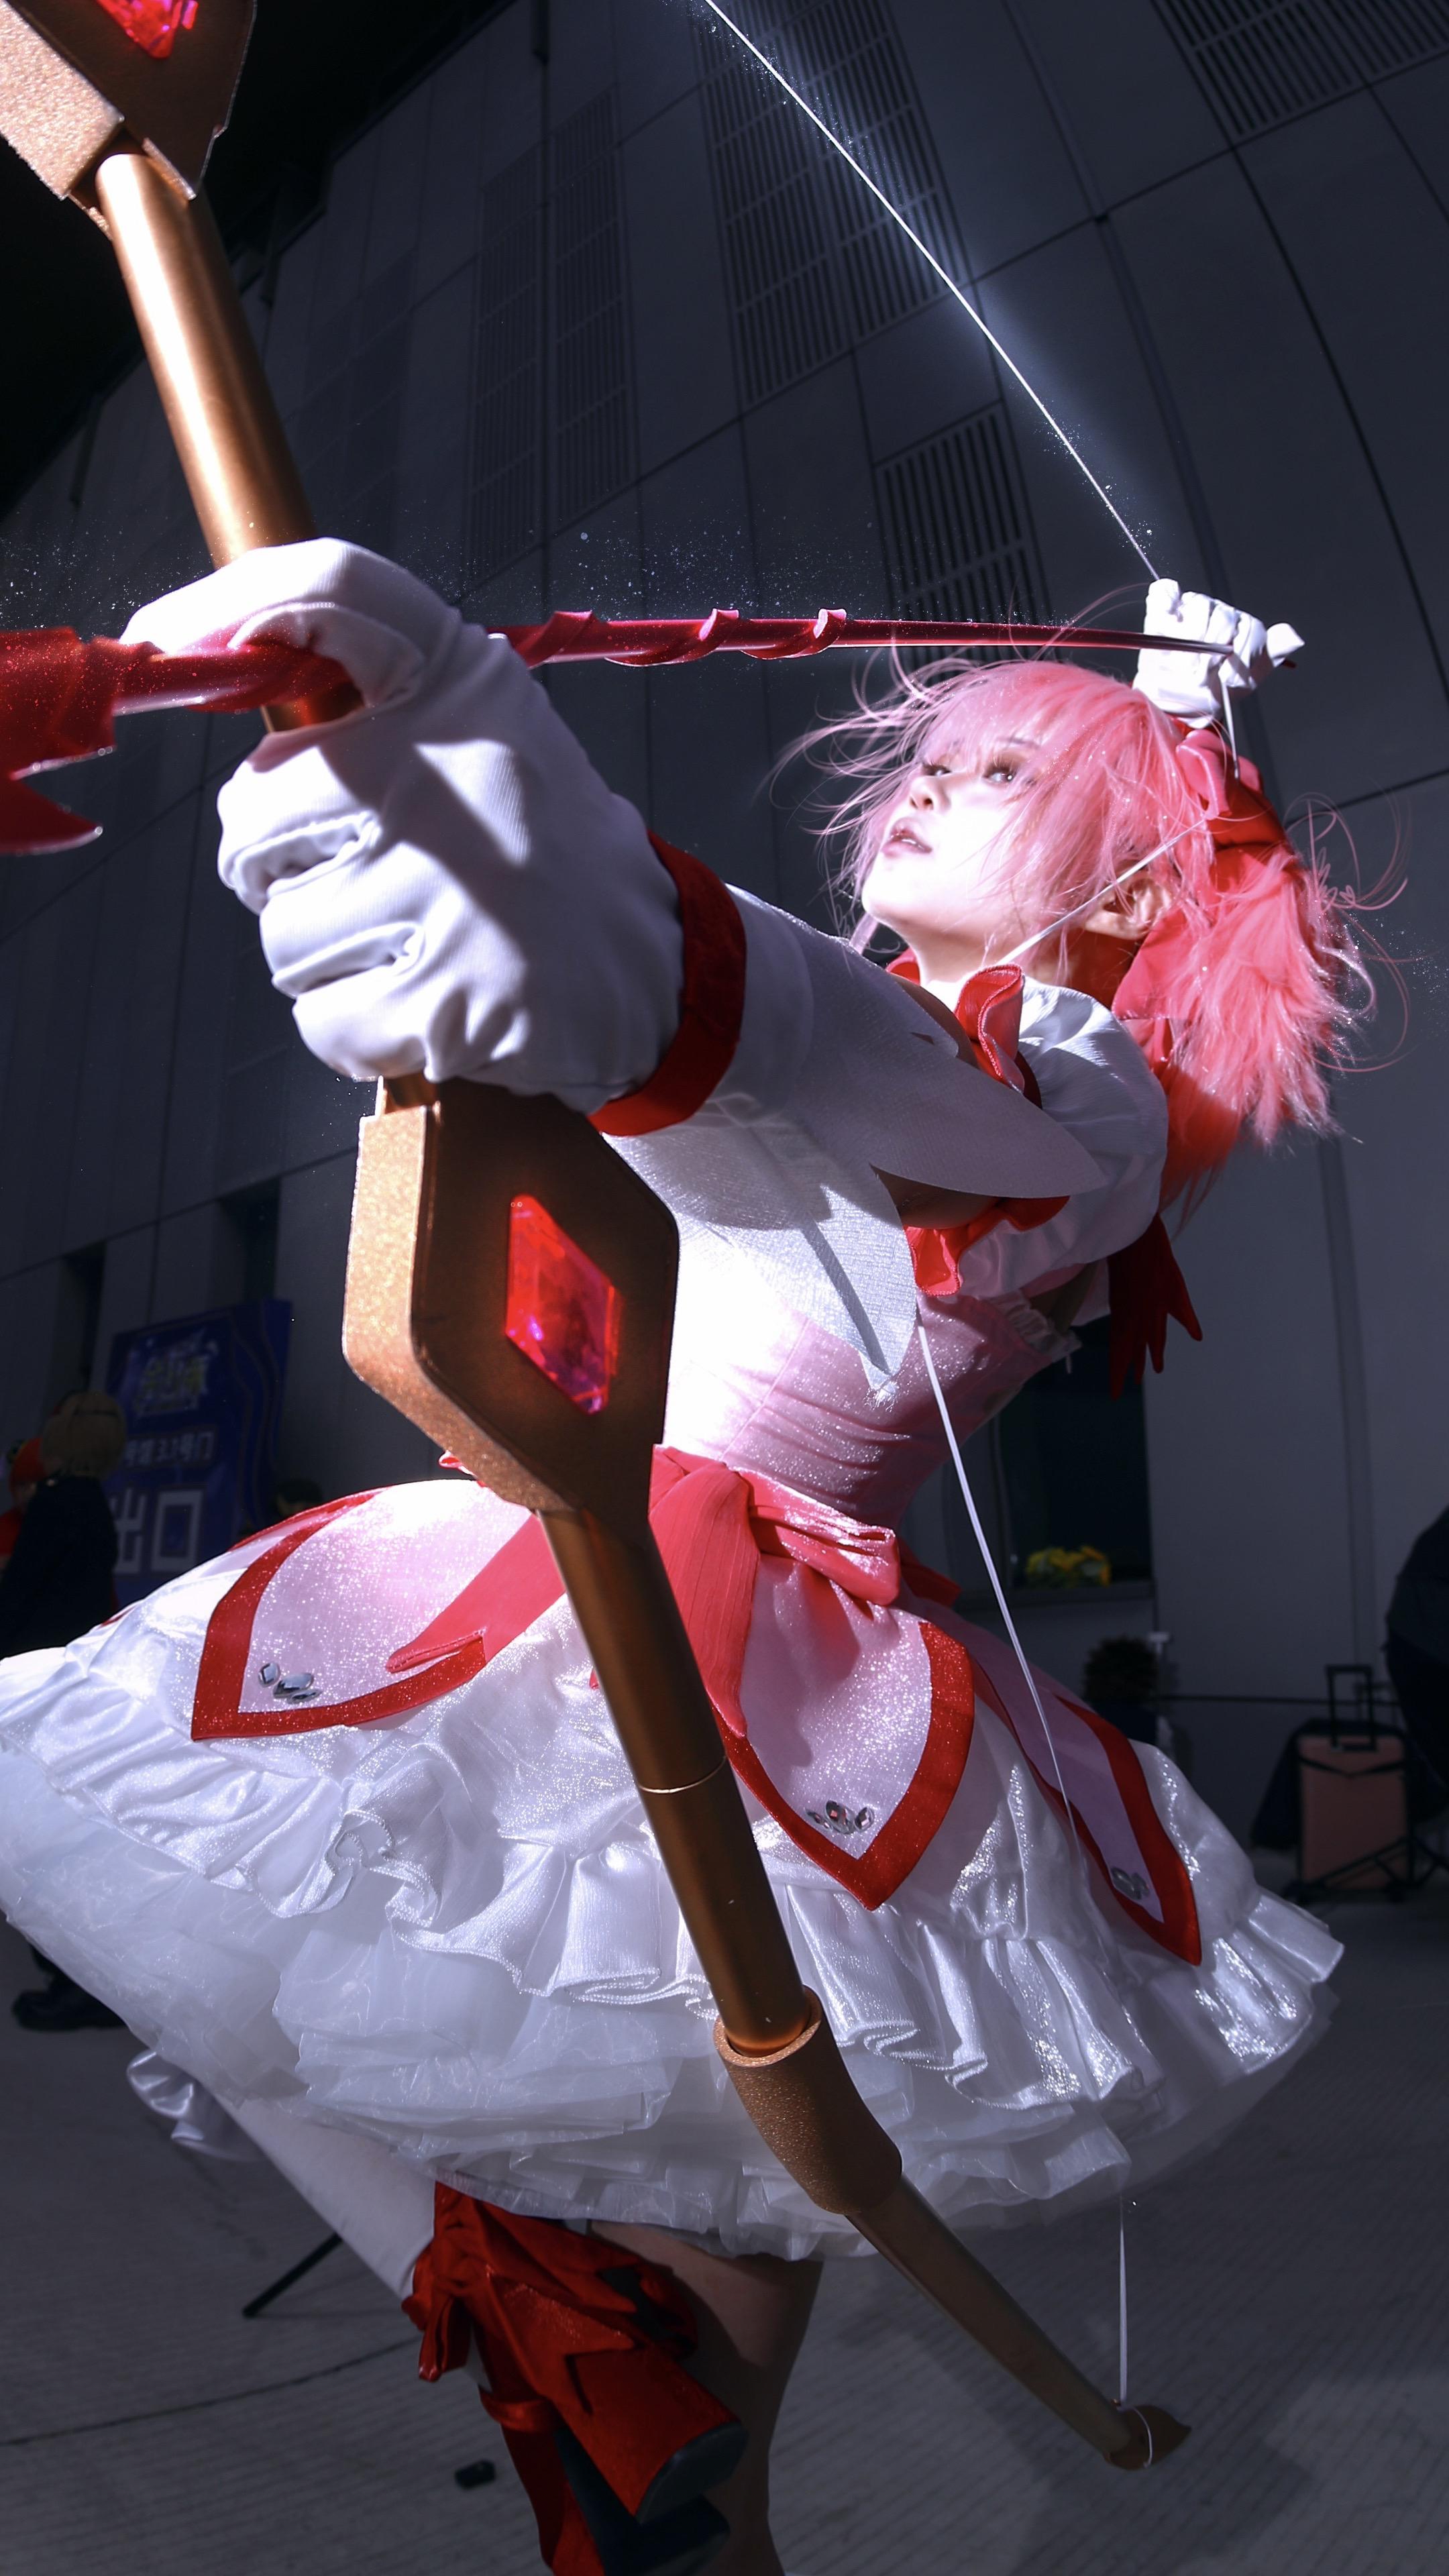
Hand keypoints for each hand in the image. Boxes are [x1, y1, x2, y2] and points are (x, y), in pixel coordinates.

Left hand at [122, 543, 681, 1104]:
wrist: (653, 968)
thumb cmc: (531, 844)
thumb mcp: (477, 726)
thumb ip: (364, 688)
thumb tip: (200, 658)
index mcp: (462, 688)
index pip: (331, 590)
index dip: (223, 607)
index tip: (159, 640)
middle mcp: (454, 774)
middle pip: (251, 813)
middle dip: (270, 867)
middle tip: (346, 879)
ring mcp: (455, 891)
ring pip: (281, 931)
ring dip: (320, 956)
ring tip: (405, 943)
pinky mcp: (454, 998)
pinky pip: (323, 1019)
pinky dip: (354, 1028)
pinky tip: (417, 1004)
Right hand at [1134, 577, 1301, 723]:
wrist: (1179, 700)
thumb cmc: (1213, 688)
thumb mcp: (1248, 677)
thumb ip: (1272, 654)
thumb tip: (1297, 638)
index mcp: (1242, 625)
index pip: (1249, 629)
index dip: (1240, 655)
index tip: (1227, 679)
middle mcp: (1219, 612)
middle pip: (1223, 618)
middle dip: (1213, 651)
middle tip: (1202, 675)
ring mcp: (1192, 607)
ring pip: (1198, 605)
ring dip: (1191, 637)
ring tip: (1185, 665)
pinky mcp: (1164, 609)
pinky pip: (1166, 593)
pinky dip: (1166, 604)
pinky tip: (1167, 623)